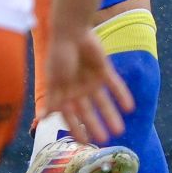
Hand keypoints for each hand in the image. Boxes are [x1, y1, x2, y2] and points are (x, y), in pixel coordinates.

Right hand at [42, 30, 131, 144]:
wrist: (72, 30)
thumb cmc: (59, 55)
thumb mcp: (54, 80)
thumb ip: (52, 99)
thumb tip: (42, 118)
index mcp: (64, 91)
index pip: (70, 115)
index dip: (76, 128)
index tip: (83, 142)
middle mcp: (78, 88)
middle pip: (88, 111)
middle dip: (95, 125)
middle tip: (105, 140)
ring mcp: (91, 79)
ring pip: (103, 101)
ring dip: (110, 114)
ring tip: (120, 129)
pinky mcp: (104, 70)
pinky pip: (115, 85)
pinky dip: (122, 95)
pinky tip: (129, 107)